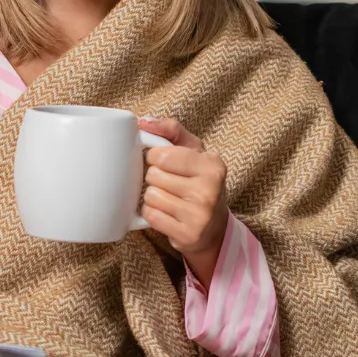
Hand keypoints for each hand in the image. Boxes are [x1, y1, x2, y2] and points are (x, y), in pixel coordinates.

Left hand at [138, 116, 229, 284]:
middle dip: (155, 178)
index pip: (162, 155)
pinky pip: (151, 216)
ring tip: (168, 198)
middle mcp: (209, 190)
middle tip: (168, 183)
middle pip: (154, 176)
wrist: (214, 227)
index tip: (163, 162)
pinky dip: (152, 214)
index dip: (154, 157)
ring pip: (150, 196)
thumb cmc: (199, 181)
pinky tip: (166, 213)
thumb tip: (144, 121)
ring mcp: (200, 215)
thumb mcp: (193, 151)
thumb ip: (171, 130)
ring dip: (152, 197)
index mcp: (212, 164)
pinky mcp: (188, 235)